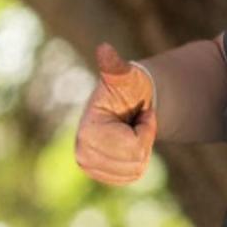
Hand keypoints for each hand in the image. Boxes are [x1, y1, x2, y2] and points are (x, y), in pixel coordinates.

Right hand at [74, 43, 157, 184]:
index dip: (144, 131)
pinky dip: (138, 161)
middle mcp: (82, 154)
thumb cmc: (127, 88)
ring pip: (134, 172)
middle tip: (135, 122)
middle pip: (134, 162)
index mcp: (86, 133)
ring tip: (132, 130)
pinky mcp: (99, 174)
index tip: (137, 113)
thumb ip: (115, 66)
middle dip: (144, 140)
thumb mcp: (125, 76)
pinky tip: (130, 143)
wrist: (127, 101)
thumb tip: (104, 48)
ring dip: (142, 150)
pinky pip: (131, 177)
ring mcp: (90, 166)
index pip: (132, 147)